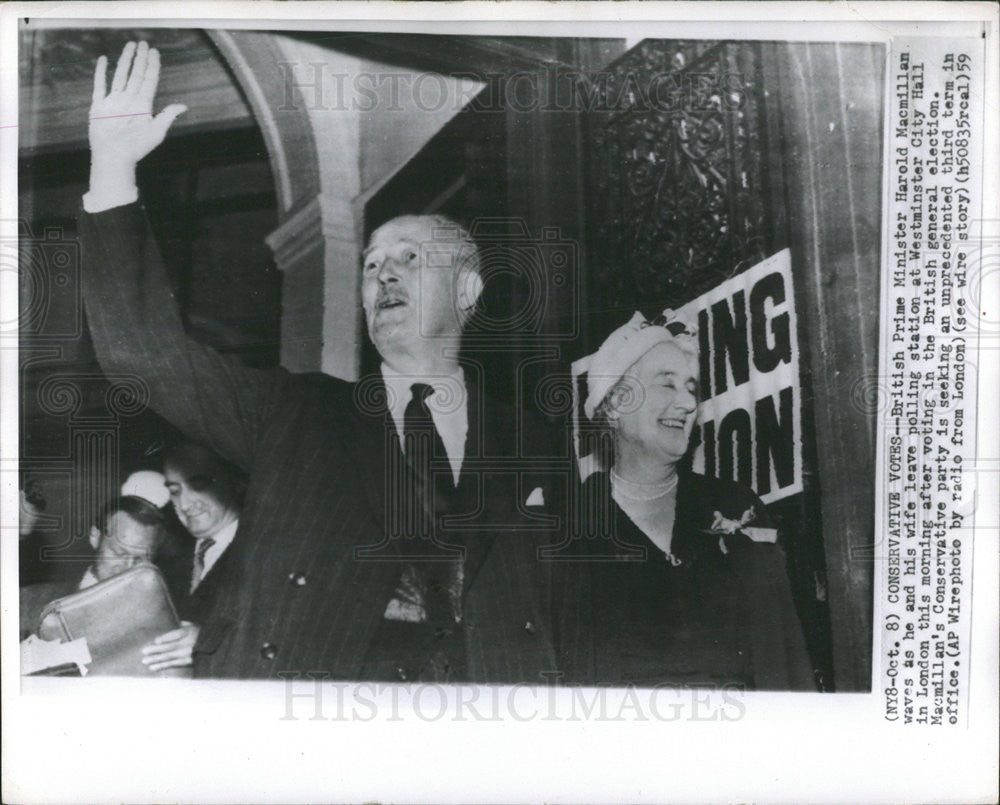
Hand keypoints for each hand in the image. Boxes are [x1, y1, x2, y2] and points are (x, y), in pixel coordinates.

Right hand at [89, 41, 186, 191]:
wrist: (114, 156)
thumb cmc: (137, 148)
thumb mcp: (156, 131)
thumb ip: (168, 116)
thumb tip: (184, 106)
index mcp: (143, 105)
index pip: (149, 80)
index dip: (152, 66)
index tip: (155, 52)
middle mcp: (129, 100)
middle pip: (136, 74)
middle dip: (140, 58)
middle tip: (144, 43)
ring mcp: (114, 101)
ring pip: (120, 75)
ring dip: (125, 60)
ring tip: (130, 46)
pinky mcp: (99, 105)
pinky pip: (99, 85)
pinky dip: (101, 72)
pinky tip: (104, 59)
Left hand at [141, 620, 198, 671]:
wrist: (213, 647)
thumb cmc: (199, 634)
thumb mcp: (193, 626)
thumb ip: (181, 624)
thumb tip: (168, 622)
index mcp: (190, 631)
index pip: (177, 634)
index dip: (166, 638)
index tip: (156, 641)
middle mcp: (189, 643)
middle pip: (170, 647)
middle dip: (156, 650)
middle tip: (144, 651)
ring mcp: (188, 653)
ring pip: (170, 657)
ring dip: (156, 660)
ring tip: (145, 661)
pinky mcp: (188, 662)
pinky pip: (173, 664)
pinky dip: (162, 666)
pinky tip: (153, 667)